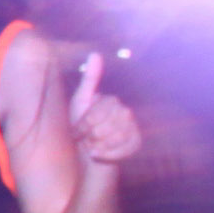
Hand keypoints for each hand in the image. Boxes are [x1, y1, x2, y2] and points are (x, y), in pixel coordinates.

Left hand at [70, 52, 142, 167]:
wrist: (85, 159)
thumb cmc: (80, 131)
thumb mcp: (79, 103)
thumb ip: (89, 79)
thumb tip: (95, 53)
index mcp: (112, 102)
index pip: (102, 108)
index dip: (86, 122)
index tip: (77, 130)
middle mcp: (126, 112)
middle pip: (111, 122)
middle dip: (92, 134)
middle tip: (85, 139)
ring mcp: (133, 128)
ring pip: (119, 135)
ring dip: (100, 144)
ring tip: (92, 147)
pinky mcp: (136, 144)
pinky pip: (126, 148)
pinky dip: (108, 154)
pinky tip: (98, 155)